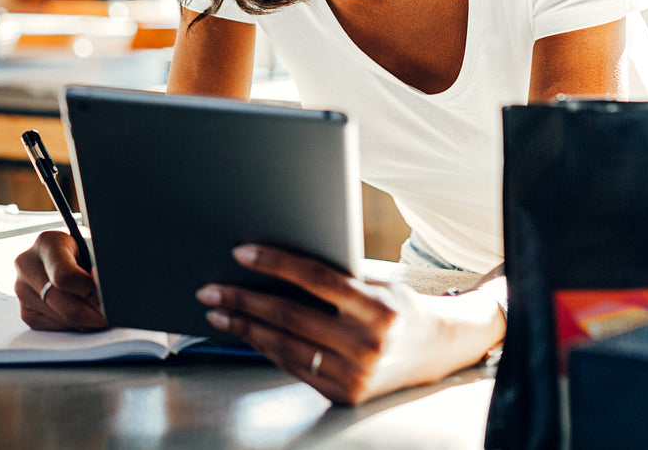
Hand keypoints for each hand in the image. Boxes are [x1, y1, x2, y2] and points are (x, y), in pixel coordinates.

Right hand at [13, 231, 107, 330]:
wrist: (64, 257)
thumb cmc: (83, 252)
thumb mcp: (92, 250)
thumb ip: (98, 269)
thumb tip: (103, 294)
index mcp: (47, 243)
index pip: (65, 276)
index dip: (91, 292)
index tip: (109, 298)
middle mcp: (27, 265)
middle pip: (66, 305)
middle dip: (95, 315)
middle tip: (114, 316)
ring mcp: (22, 290)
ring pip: (64, 320)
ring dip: (88, 322)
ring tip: (99, 309)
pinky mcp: (26, 312)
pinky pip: (58, 329)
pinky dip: (76, 325)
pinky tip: (82, 312)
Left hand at [196, 245, 503, 405]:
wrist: (437, 350)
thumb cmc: (398, 306)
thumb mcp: (377, 284)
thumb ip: (335, 278)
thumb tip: (272, 263)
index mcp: (379, 308)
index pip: (316, 278)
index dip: (275, 263)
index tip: (241, 253)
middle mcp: (369, 344)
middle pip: (290, 315)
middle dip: (243, 300)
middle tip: (210, 289)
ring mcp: (356, 375)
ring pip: (286, 345)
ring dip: (245, 328)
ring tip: (218, 313)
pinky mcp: (345, 395)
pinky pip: (294, 367)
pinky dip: (266, 348)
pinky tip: (247, 334)